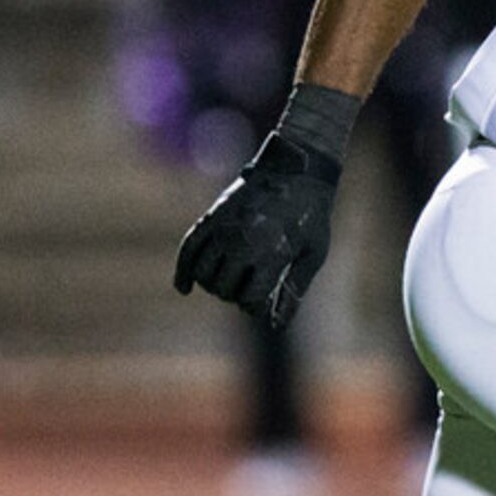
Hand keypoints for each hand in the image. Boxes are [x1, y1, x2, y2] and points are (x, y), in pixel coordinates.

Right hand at [174, 132, 340, 329]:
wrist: (297, 170)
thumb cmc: (312, 216)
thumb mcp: (312, 254)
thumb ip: (293, 289)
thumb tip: (276, 324)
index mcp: (270, 254)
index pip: (249, 299)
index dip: (255, 306)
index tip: (262, 300)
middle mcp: (242, 243)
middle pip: (223, 289)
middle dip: (234, 296)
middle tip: (248, 288)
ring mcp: (224, 229)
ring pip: (204, 274)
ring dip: (213, 285)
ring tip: (228, 282)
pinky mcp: (212, 217)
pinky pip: (188, 249)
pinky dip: (182, 271)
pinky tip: (184, 289)